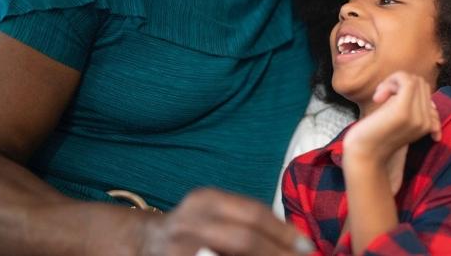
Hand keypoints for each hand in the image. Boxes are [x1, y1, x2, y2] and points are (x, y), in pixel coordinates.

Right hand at [138, 188, 314, 255]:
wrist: (143, 242)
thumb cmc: (194, 230)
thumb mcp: (217, 214)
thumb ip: (249, 223)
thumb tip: (296, 244)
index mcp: (206, 200)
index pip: (253, 213)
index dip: (283, 232)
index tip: (306, 247)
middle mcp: (190, 220)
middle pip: (243, 239)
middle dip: (276, 253)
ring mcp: (178, 247)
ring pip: (231, 254)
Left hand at [343, 71, 441, 163]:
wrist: (362, 155)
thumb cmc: (373, 136)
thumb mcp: (396, 118)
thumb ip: (408, 104)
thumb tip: (411, 81)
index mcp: (426, 125)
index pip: (427, 94)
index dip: (406, 91)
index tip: (385, 102)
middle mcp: (426, 121)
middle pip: (421, 84)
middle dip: (400, 83)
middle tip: (381, 97)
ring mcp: (417, 117)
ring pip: (415, 80)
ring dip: (394, 82)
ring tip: (380, 97)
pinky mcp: (404, 111)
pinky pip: (407, 80)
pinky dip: (391, 81)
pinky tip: (378, 98)